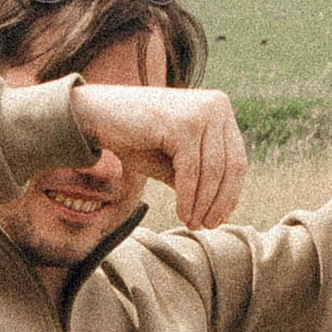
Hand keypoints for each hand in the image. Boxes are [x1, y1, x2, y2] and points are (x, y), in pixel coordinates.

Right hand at [69, 80, 248, 227]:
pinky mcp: (183, 124)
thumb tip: (224, 207)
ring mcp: (201, 112)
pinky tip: (182, 214)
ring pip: (213, 172)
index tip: (220, 217)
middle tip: (207, 226)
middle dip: (220, 202)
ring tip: (192, 224)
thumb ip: (199, 176)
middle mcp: (216, 105)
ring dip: (203, 204)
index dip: (231, 193)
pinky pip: (192, 172)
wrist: (94, 117)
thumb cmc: (133, 138)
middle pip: (231, 166)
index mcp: (219, 108)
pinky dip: (188, 198)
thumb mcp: (173, 160)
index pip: (237, 158)